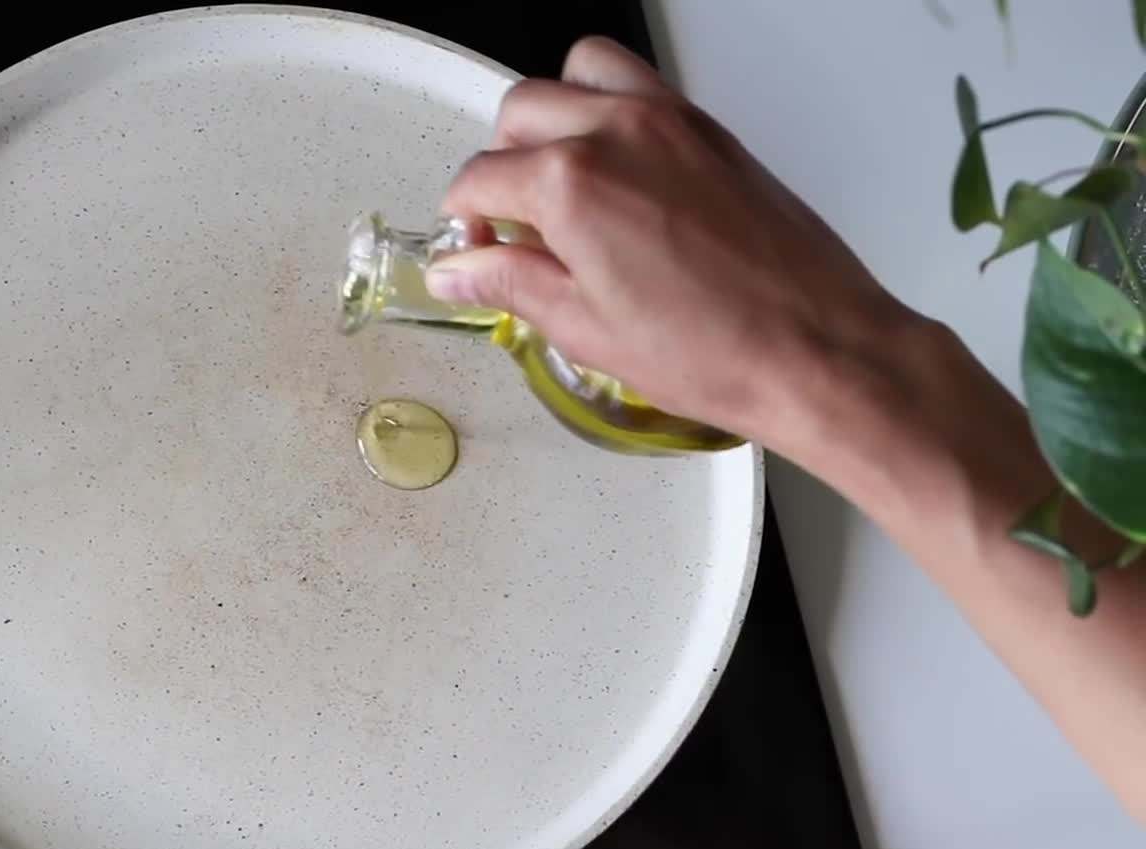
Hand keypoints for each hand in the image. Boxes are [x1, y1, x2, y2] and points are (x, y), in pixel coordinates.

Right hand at [426, 37, 926, 459]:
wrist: (815, 348)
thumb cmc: (714, 350)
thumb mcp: (584, 328)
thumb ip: (510, 283)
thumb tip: (458, 270)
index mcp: (572, 185)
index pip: (480, 178)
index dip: (465, 222)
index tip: (476, 252)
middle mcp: (616, 132)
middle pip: (519, 112)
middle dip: (499, 163)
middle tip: (511, 224)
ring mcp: (667, 120)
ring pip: (578, 73)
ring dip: (552, 116)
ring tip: (558, 179)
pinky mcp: (707, 128)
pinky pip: (636, 84)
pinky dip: (608, 108)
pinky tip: (615, 174)